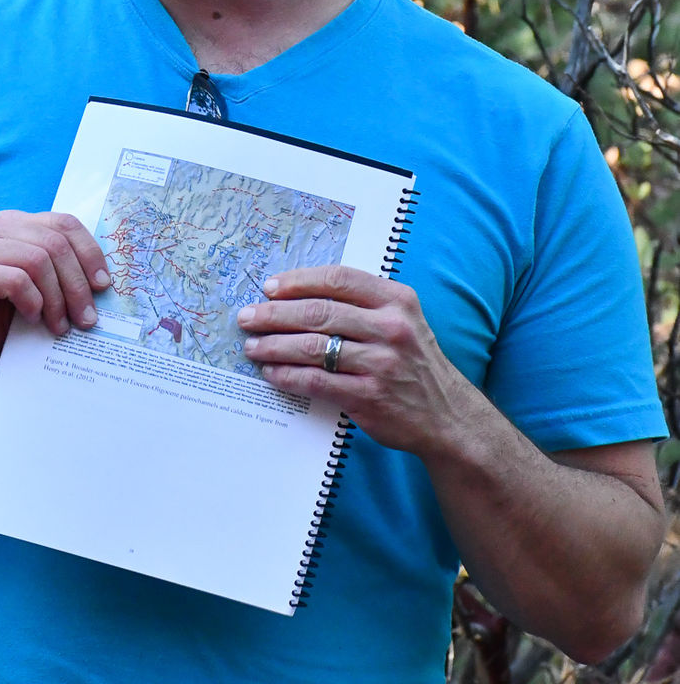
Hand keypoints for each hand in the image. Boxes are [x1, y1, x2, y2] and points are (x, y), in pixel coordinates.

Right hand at [0, 210, 109, 394]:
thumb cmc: (2, 325)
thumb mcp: (40, 287)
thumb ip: (60, 269)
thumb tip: (106, 275)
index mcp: (9, 222)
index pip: (62, 223)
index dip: (89, 252)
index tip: (104, 284)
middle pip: (53, 242)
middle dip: (77, 283)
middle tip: (87, 318)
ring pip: (38, 260)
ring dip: (57, 298)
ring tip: (61, 326)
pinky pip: (17, 280)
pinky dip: (33, 302)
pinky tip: (32, 319)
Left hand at [237, 264, 469, 455]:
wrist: (447, 416)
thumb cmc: (413, 361)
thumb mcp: (401, 319)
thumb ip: (360, 304)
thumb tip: (296, 296)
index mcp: (396, 300)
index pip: (338, 279)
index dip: (298, 281)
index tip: (269, 287)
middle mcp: (391, 328)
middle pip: (319, 312)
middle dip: (275, 314)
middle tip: (248, 317)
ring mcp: (381, 363)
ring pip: (313, 348)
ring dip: (274, 346)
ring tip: (252, 346)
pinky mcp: (369, 396)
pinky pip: (317, 381)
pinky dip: (288, 375)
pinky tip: (272, 372)